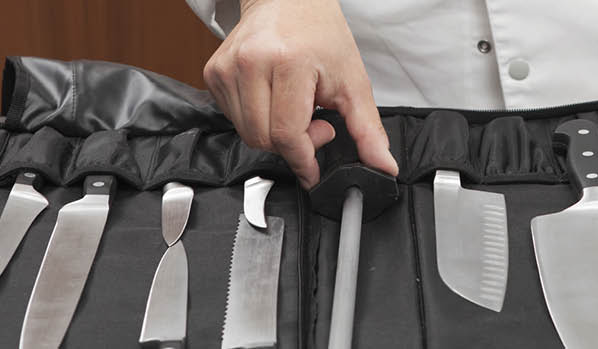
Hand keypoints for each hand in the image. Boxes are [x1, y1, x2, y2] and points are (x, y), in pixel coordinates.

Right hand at [204, 0, 398, 187]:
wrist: (289, 0)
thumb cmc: (320, 34)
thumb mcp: (353, 81)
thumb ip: (367, 129)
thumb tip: (382, 166)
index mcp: (287, 62)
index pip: (286, 134)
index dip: (304, 160)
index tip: (314, 171)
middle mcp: (250, 63)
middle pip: (264, 139)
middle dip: (292, 145)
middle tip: (313, 121)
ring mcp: (227, 68)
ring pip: (246, 133)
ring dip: (273, 133)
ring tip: (294, 107)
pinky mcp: (214, 73)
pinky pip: (233, 119)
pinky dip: (257, 120)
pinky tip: (274, 100)